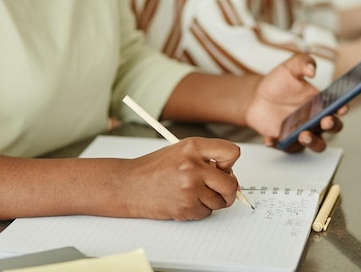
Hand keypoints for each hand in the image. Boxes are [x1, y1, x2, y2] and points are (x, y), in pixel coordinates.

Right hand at [118, 137, 239, 219]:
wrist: (129, 185)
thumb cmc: (154, 168)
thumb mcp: (180, 151)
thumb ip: (205, 157)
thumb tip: (229, 173)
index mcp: (193, 147)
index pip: (232, 152)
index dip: (230, 163)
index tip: (223, 168)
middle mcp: (193, 166)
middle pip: (231, 184)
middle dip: (228, 190)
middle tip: (219, 188)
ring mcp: (190, 188)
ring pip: (219, 201)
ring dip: (211, 200)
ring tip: (192, 192)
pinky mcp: (186, 207)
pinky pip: (206, 213)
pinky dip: (199, 209)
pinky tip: (183, 200)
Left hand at [244, 54, 345, 152]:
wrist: (257, 96)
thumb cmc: (278, 83)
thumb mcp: (290, 67)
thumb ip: (302, 63)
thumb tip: (312, 69)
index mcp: (320, 102)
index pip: (337, 107)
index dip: (342, 108)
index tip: (342, 107)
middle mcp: (315, 119)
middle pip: (332, 128)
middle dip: (331, 126)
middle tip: (325, 121)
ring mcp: (302, 132)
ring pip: (316, 144)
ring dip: (313, 142)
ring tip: (303, 135)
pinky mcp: (286, 140)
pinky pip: (286, 147)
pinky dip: (279, 145)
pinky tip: (270, 138)